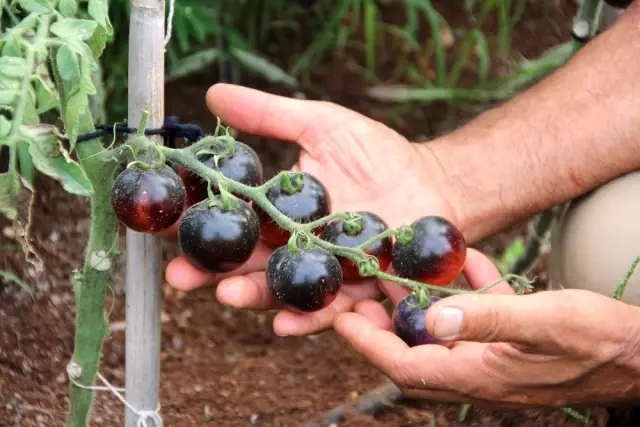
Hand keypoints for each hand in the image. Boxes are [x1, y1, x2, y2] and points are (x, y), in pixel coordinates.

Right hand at [165, 83, 457, 336]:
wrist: (436, 182)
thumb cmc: (380, 154)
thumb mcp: (322, 124)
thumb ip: (271, 116)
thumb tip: (213, 95)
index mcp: (280, 213)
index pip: (232, 221)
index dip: (199, 224)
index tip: (166, 225)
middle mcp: (295, 247)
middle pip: (248, 263)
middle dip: (212, 271)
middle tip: (181, 276)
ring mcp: (325, 272)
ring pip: (282, 289)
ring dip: (253, 295)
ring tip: (227, 295)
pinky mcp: (358, 291)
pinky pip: (331, 308)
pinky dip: (308, 318)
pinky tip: (284, 324)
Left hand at [334, 249, 639, 406]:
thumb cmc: (600, 341)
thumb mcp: (544, 322)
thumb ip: (487, 318)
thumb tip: (431, 317)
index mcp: (478, 374)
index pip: (403, 364)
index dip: (368, 342)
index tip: (342, 318)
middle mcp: (479, 371)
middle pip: (414, 351)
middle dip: (383, 325)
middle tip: (361, 295)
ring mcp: (495, 357)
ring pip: (442, 333)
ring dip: (420, 306)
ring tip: (398, 275)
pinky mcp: (512, 342)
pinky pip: (476, 318)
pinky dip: (465, 293)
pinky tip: (464, 264)